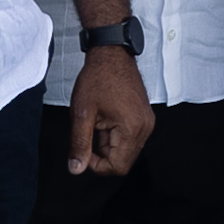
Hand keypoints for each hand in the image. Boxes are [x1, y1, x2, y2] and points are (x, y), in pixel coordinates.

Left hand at [71, 49, 155, 177]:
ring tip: (98, 122)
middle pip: (123, 161)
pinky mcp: (144, 118)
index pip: (117, 167)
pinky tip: (106, 119)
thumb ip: (80, 144)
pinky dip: (115, 135)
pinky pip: (130, 138)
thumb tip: (76, 169)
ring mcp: (147, 123)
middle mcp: (144, 128)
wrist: (111, 54)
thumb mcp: (82, 114)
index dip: (96, 165)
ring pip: (126, 150)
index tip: (84, 149)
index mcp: (132, 129)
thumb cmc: (97, 78)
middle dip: (102, 153)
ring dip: (108, 144)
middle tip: (90, 131)